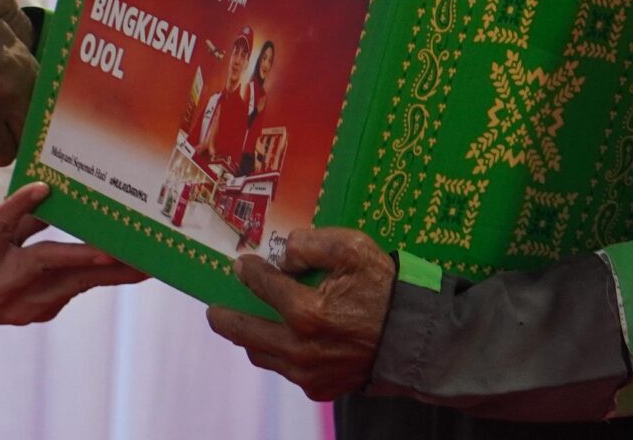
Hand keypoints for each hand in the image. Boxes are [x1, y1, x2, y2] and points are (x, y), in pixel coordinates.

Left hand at [0, 183, 141, 330]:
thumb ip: (29, 235)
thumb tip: (58, 201)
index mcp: (35, 300)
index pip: (87, 283)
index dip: (120, 273)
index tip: (154, 263)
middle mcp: (22, 298)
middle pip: (80, 277)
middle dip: (118, 265)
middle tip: (152, 251)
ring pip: (50, 261)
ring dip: (82, 250)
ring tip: (113, 240)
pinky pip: (4, 228)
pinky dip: (23, 205)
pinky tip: (41, 188)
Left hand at [202, 227, 394, 400]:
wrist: (418, 341)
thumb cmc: (387, 291)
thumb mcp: (354, 249)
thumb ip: (311, 243)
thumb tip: (282, 255)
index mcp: (306, 313)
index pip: (260, 285)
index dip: (248, 271)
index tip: (241, 265)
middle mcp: (300, 349)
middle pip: (244, 333)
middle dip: (224, 319)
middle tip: (213, 310)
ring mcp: (309, 374)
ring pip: (262, 355)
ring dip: (249, 338)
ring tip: (243, 324)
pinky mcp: (320, 389)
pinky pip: (286, 370)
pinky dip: (278, 353)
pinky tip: (282, 338)